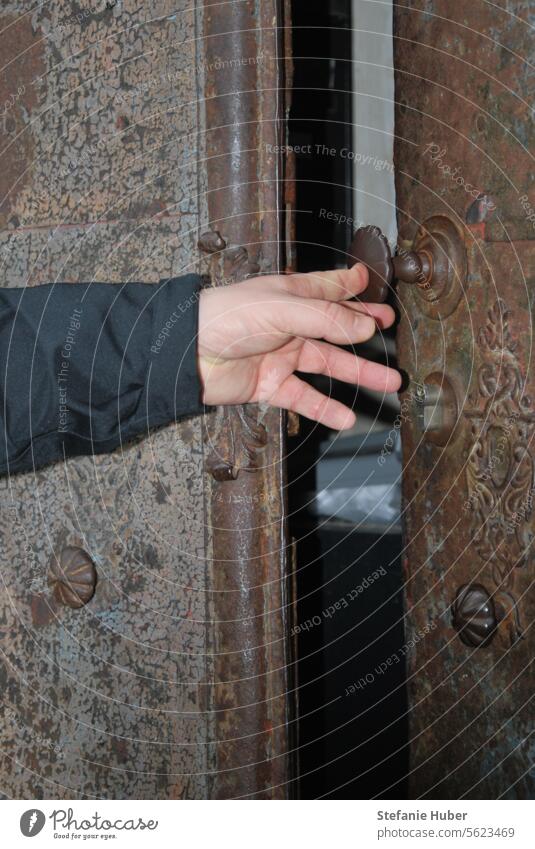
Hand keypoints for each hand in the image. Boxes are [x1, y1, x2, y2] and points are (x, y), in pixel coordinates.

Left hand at [197, 264, 400, 429]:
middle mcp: (288, 324)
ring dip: (358, 374)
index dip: (349, 286)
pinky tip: (346, 417)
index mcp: (289, 296)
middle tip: (389, 331)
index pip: (326, 288)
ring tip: (389, 382)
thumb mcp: (282, 308)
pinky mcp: (269, 384)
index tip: (370, 284)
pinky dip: (326, 408)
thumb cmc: (225, 318)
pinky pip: (304, 398)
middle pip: (335, 329)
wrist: (186, 355)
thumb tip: (366, 326)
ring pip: (328, 366)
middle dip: (364, 331)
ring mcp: (280, 356)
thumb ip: (326, 319)